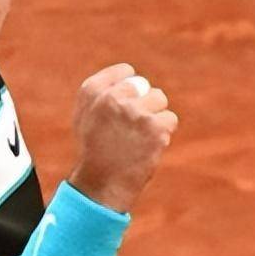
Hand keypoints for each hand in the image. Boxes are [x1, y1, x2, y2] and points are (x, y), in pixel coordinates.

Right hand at [67, 63, 177, 212]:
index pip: (125, 72)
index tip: (126, 104)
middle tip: (132, 126)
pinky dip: (163, 133)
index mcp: (92, 91)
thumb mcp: (84, 116)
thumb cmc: (94, 149)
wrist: (103, 183)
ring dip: (155, 116)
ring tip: (140, 136)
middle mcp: (112, 98)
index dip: (130, 88)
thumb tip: (130, 74)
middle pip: (144, 86)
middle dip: (143, 103)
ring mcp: (135, 112)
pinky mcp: (155, 127)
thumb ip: (101, 92)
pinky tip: (148, 146)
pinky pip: (169, 119)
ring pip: (160, 100)